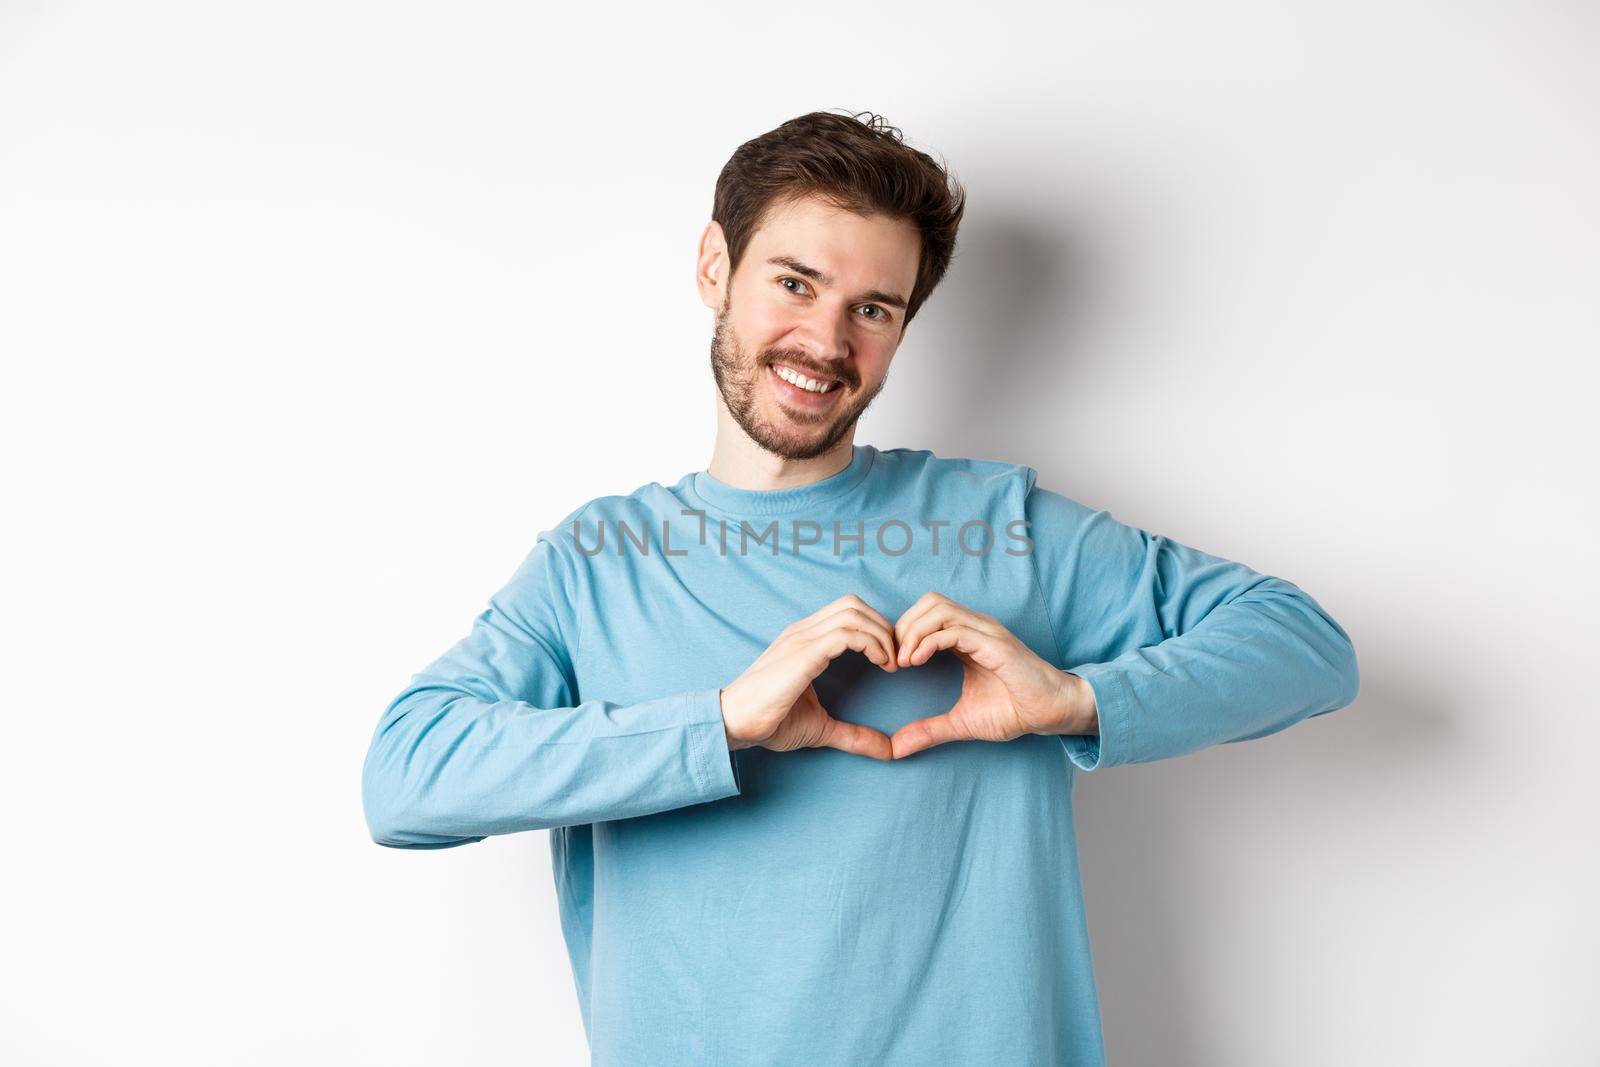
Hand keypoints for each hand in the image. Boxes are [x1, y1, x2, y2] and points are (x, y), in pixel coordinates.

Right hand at [720, 594, 898, 759]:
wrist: (734, 722)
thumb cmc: (769, 721)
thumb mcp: (821, 727)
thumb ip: (853, 734)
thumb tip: (887, 751)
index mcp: (805, 639)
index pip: (847, 611)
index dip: (875, 628)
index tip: (890, 659)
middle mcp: (803, 631)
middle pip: (854, 604)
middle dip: (883, 626)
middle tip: (896, 657)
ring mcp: (802, 638)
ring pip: (853, 613)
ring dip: (881, 634)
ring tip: (890, 662)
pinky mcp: (803, 653)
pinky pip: (846, 634)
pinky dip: (871, 644)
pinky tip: (880, 664)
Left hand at [889, 591, 1096, 758]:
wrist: (1051, 713)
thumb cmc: (1014, 711)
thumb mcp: (962, 722)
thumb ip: (929, 730)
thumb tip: (897, 748)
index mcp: (968, 636)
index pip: (926, 613)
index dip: (904, 631)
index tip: (892, 662)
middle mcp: (976, 626)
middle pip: (929, 602)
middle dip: (904, 626)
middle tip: (894, 658)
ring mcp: (986, 632)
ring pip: (938, 609)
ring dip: (913, 632)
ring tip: (904, 661)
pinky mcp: (995, 644)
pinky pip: (954, 630)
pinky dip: (928, 642)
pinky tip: (917, 662)